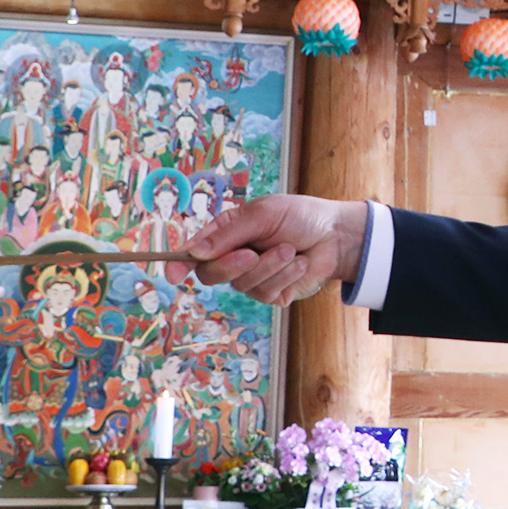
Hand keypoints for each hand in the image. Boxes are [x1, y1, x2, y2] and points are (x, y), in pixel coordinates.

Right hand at [187, 194, 365, 304]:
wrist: (335, 235)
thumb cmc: (298, 216)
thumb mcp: (262, 214)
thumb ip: (228, 233)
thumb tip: (195, 253)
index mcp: (225, 234)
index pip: (194, 253)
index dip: (179, 265)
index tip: (172, 275)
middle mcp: (234, 258)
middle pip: (211, 274)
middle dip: (232, 265)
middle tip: (253, 253)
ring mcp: (252, 279)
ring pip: (243, 285)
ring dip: (271, 266)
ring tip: (291, 249)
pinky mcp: (272, 294)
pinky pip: (266, 293)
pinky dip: (285, 276)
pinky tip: (300, 263)